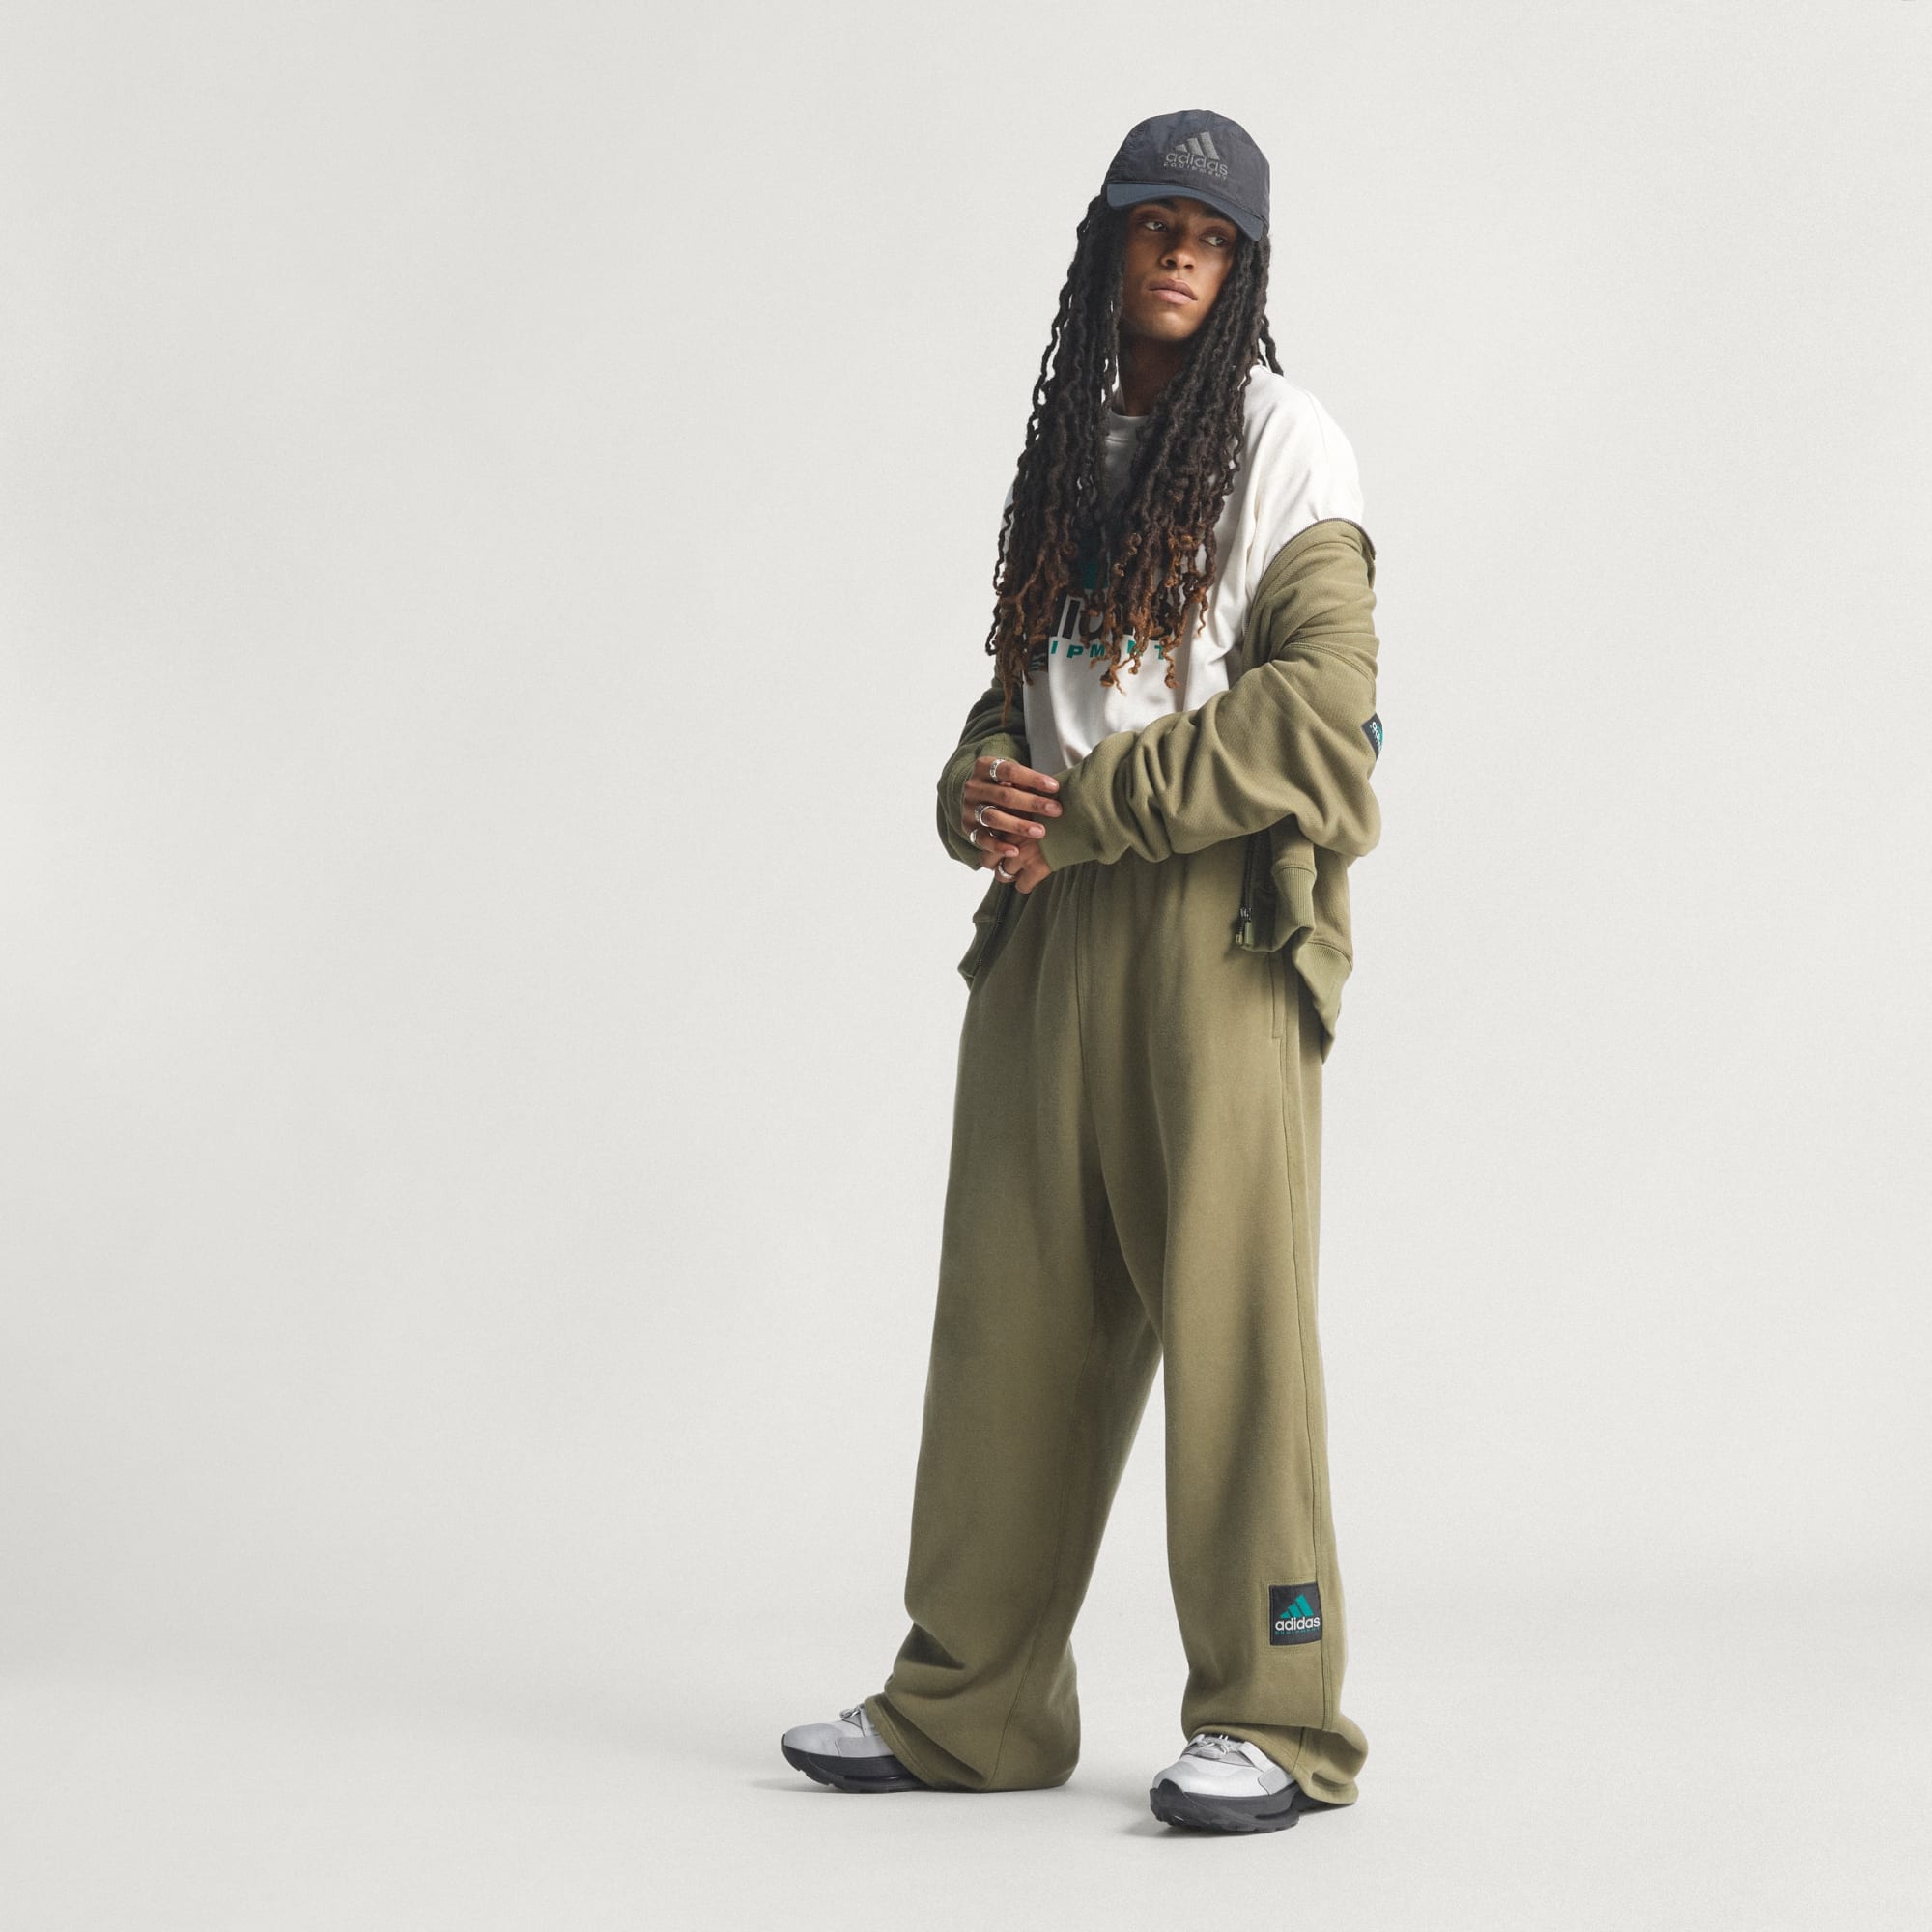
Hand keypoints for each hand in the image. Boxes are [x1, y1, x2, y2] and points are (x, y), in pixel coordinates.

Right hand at [961, 755, 1061, 882]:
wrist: (975, 795)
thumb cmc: (1003, 784)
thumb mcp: (1011, 776)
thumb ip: (1026, 781)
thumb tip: (1057, 789)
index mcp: (985, 767)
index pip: (1010, 771)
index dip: (1033, 779)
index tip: (1055, 787)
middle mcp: (974, 787)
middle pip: (1004, 795)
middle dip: (1032, 803)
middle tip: (1056, 810)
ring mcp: (969, 807)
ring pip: (993, 817)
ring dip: (1018, 826)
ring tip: (1041, 832)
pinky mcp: (968, 827)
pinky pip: (982, 838)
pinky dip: (998, 846)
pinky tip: (1016, 851)